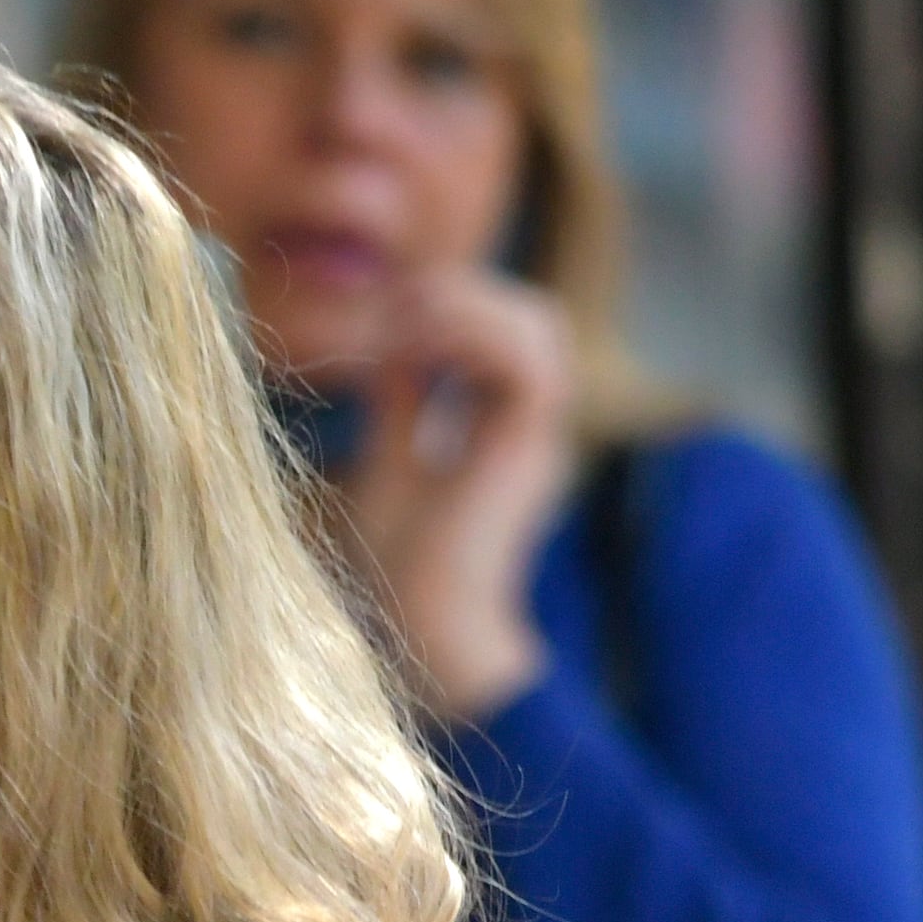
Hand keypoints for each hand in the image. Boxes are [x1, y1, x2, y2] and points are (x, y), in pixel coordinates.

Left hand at [324, 268, 575, 721]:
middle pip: (528, 316)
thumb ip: (397, 406)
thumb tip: (387, 348)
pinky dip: (475, 334)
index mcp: (498, 428)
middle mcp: (526, 426)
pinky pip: (528, 359)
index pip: (499, 330)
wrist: (421, 628)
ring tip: (406, 320)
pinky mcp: (531, 446)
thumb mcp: (384, 465)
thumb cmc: (395, 570)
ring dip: (470, 305)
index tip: (382, 309)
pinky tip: (418, 344)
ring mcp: (535, 434)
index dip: (446, 303)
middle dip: (461, 293)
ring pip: (540, 324)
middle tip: (393, 305)